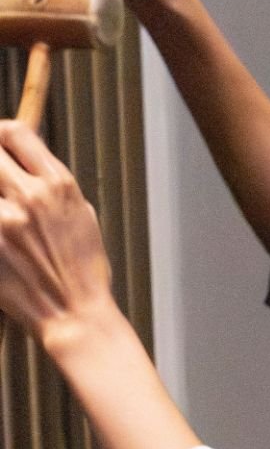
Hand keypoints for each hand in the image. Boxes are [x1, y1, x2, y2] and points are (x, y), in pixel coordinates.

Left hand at [0, 123, 115, 341]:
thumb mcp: (82, 216)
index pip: (16, 134)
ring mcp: (5, 222)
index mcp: (58, 185)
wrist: (75, 315)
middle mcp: (30, 197)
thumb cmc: (82, 271)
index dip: (1, 133)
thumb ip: (51, 187)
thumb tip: (26, 166)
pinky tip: (1, 241)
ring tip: (4, 214)